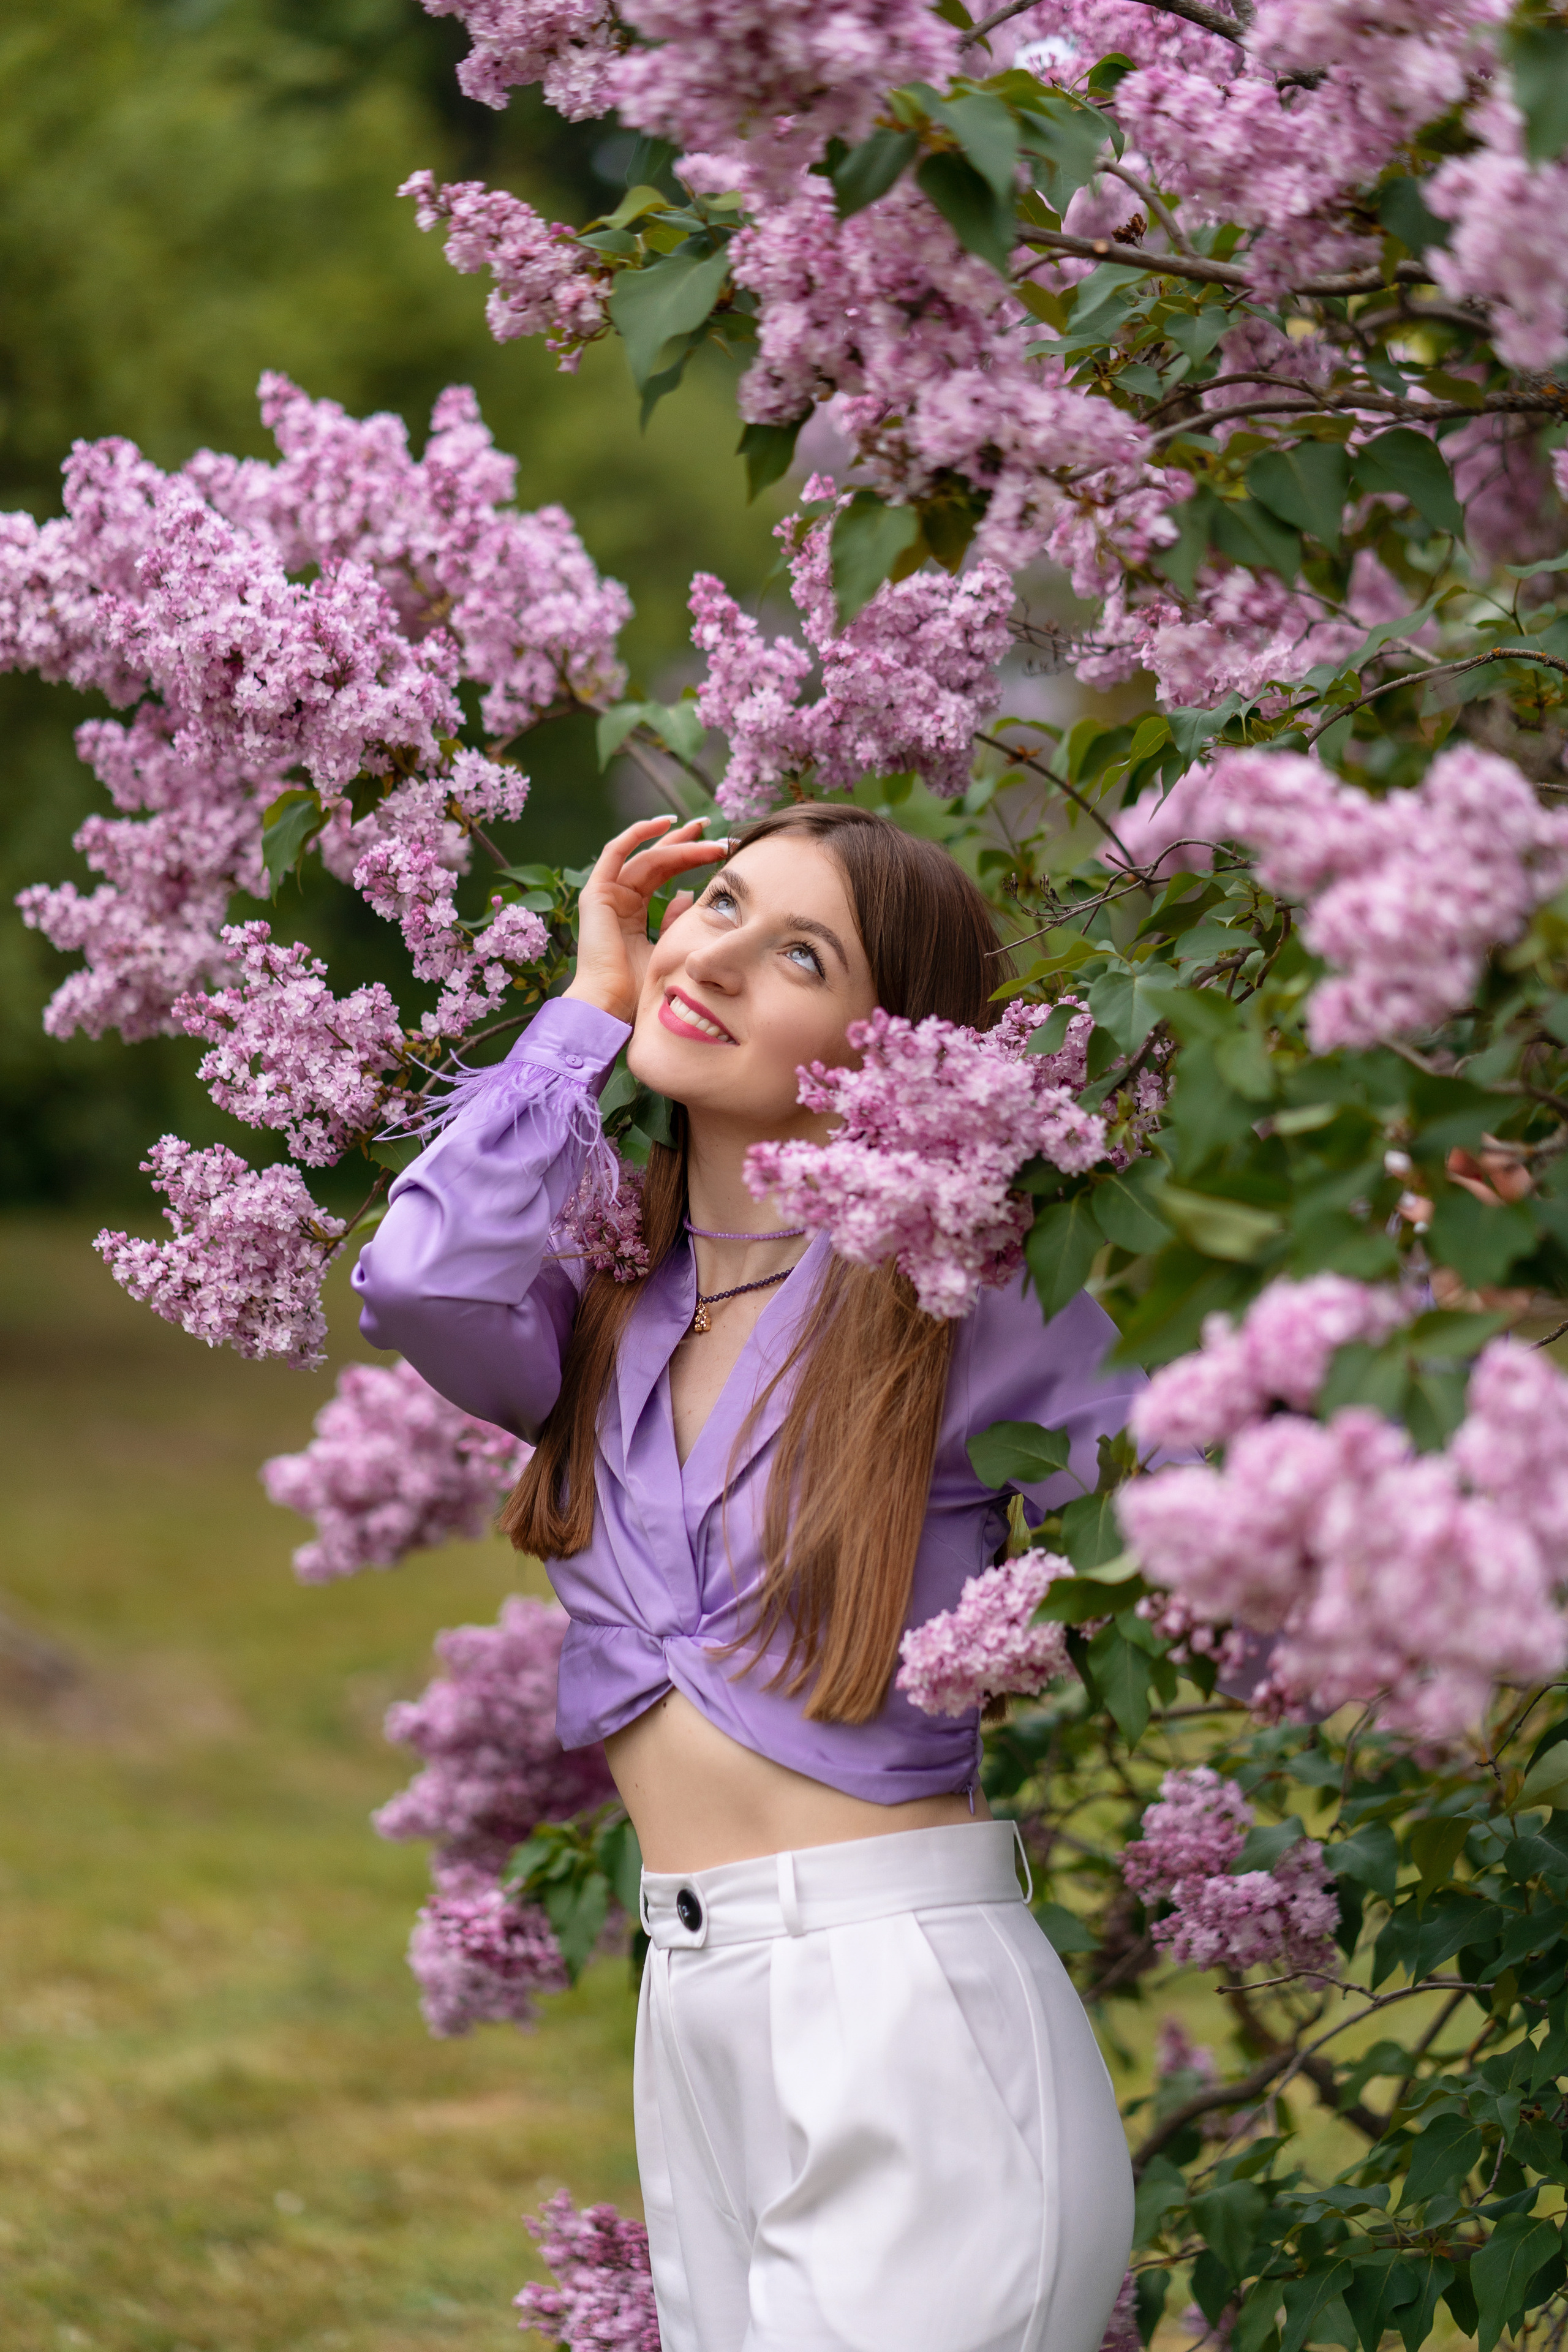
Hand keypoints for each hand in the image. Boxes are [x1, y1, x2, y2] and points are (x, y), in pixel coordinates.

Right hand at [564, 814, 727, 1024]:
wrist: (612, 1007)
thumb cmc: (639, 990)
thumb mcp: (669, 948)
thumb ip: (675, 921)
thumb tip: (689, 895)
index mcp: (633, 913)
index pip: (665, 874)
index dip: (692, 858)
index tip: (722, 850)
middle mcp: (619, 899)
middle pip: (658, 860)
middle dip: (686, 843)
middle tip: (714, 829)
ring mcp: (606, 894)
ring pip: (647, 856)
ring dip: (676, 842)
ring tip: (704, 830)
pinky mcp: (597, 893)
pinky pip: (616, 852)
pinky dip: (637, 834)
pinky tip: (663, 823)